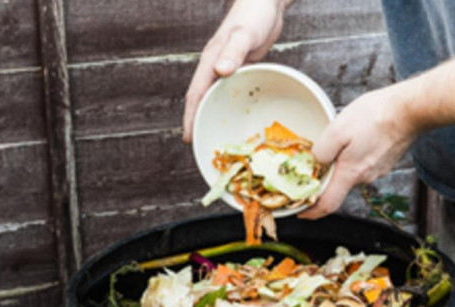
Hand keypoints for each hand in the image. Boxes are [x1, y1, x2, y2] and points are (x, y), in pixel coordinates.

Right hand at [183, 0, 289, 142]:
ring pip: (217, 97)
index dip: (191, 117)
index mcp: (212, 61)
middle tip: (201, 145)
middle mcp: (216, 66)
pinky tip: (239, 115)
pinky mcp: (241, 67)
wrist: (265, 1)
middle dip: (199, 122)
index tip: (188, 137)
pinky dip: (232, 104)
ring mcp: (228, 68)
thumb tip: (220, 72)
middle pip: (203, 100)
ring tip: (217, 136)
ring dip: (215, 115)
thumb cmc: (254, 14)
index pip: (196, 94)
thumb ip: (234, 51)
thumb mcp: (244, 33)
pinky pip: (233, 91)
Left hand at [299, 86, 419, 218]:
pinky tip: (355, 138)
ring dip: (340, 163)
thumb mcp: (338, 130)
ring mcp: (378, 170)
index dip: (311, 212)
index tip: (300, 212)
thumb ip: (321, 151)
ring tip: (336, 142)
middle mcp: (366, 177)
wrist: (411, 109)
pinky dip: (354, 156)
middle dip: (324, 178)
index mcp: (351, 173)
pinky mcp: (386, 160)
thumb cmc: (375, 116)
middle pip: (338, 186)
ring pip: (351, 172)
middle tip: (312, 163)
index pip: (328, 204)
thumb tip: (314, 164)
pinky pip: (363, 163)